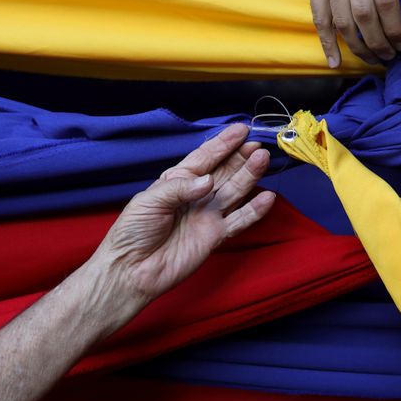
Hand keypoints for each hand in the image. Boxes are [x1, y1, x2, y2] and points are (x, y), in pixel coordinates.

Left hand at [87, 123, 275, 313]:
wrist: (132, 270)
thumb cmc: (132, 232)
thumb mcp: (148, 201)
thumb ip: (180, 188)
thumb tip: (208, 181)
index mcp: (177, 181)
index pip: (205, 158)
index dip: (223, 144)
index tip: (241, 130)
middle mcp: (196, 195)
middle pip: (224, 172)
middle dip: (241, 157)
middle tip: (257, 144)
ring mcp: (208, 215)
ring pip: (235, 191)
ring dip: (250, 176)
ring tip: (263, 159)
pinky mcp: (216, 236)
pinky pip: (239, 220)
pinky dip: (254, 210)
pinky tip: (268, 197)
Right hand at [307, 0, 400, 67]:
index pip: (387, 2)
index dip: (395, 30)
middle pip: (364, 15)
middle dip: (378, 43)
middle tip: (389, 56)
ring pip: (342, 20)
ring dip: (358, 46)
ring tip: (372, 57)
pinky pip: (319, 17)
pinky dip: (327, 43)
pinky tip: (335, 61)